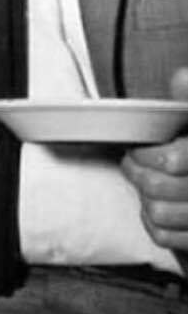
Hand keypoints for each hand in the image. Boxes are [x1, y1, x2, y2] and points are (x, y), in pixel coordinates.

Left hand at [121, 67, 187, 252]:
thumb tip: (180, 78)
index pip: (171, 161)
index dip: (145, 154)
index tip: (139, 147)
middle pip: (157, 187)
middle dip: (136, 172)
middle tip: (133, 162)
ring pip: (158, 213)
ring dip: (144, 198)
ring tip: (145, 184)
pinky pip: (163, 236)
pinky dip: (152, 222)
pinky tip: (155, 207)